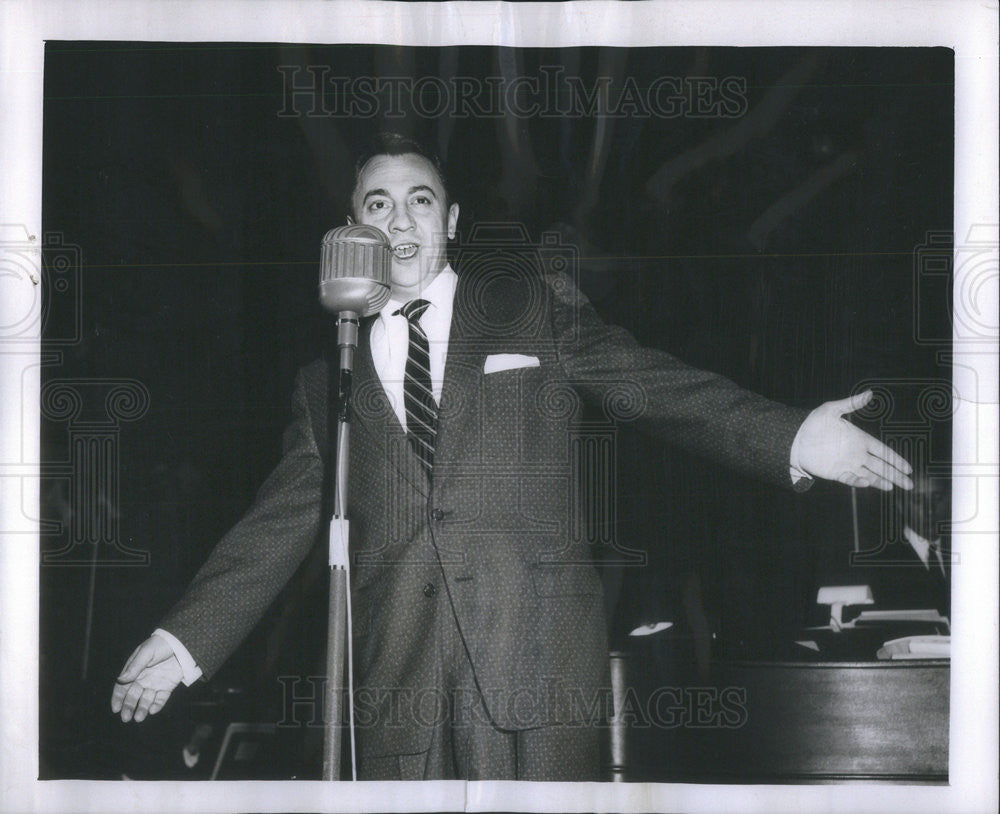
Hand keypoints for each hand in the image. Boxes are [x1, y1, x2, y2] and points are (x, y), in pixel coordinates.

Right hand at [110, 634, 181, 721]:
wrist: (182, 643)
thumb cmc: (161, 644)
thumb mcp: (146, 652)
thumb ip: (135, 666)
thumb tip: (120, 679)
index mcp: (134, 671)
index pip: (122, 687)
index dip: (118, 698)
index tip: (116, 709)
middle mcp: (143, 679)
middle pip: (133, 696)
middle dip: (128, 707)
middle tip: (126, 718)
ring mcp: (155, 684)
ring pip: (146, 700)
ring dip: (142, 709)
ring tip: (139, 718)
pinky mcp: (167, 687)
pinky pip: (160, 699)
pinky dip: (157, 705)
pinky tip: (153, 710)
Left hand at [794, 390, 912, 490]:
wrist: (795, 438)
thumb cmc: (813, 422)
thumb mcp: (831, 409)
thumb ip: (851, 403)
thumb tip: (870, 393)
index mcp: (859, 439)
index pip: (882, 451)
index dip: (896, 459)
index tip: (909, 468)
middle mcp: (856, 453)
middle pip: (880, 466)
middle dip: (895, 474)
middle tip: (909, 484)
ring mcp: (847, 464)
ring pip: (869, 475)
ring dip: (882, 481)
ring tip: (894, 487)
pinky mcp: (836, 472)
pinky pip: (850, 479)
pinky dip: (859, 482)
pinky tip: (868, 483)